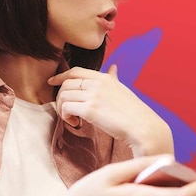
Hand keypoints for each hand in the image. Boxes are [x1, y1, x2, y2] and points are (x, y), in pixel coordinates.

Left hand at [48, 65, 173, 155]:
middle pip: (66, 83)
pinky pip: (66, 108)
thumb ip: (114, 78)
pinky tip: (75, 123)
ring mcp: (94, 96)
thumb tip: (113, 68)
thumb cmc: (134, 112)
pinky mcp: (90, 110)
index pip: (75, 71)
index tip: (52, 82)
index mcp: (105, 78)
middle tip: (66, 110)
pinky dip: (66, 116)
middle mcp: (98, 84)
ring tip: (71, 118)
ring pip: (63, 95)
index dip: (61, 76)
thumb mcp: (123, 90)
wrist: (143, 127)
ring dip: (62, 108)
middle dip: (60, 96)